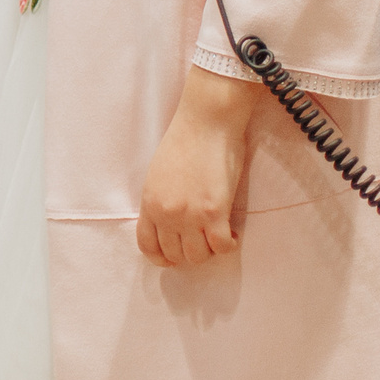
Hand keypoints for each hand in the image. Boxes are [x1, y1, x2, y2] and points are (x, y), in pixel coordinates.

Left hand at [135, 65, 261, 267]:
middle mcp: (166, 213)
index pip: (147, 245)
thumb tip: (171, 222)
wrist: (205, 122)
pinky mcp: (214, 212)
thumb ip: (162, 200)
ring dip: (209, 251)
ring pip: (198, 256)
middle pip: (175, 255)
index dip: (161, 257)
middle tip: (203, 241)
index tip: (174, 257)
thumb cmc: (185, 140)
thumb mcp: (159, 173)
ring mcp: (189, 215)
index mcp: (149, 202)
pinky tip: (231, 234)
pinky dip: (228, 245)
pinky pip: (222, 247)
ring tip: (217, 235)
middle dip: (189, 254)